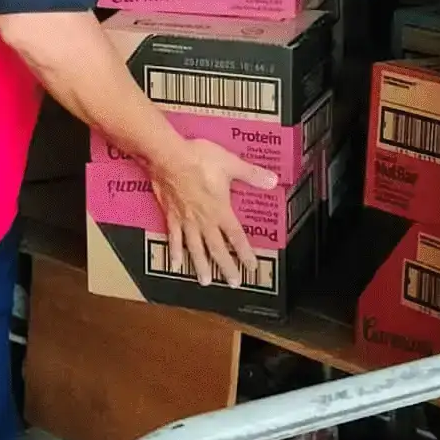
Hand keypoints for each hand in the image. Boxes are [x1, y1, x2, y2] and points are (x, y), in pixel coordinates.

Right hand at [151, 139, 278, 288]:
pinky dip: (174, 251)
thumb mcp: (230, 164)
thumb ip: (251, 174)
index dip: (245, 253)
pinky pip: (173, 237)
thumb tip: (272, 181)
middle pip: (217, 249)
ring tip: (205, 281)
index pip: (236, 237)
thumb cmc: (199, 159)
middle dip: (226, 267)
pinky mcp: (171, 215)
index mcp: (220, 210)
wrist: (167, 157)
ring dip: (201, 266)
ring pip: (195, 248)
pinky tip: (175, 262)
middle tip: (233, 283)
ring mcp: (186, 220)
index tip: (251, 267)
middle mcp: (204, 220)